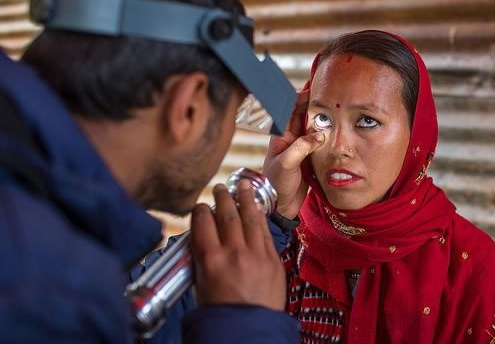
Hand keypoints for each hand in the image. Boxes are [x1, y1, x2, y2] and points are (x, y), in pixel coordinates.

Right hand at [190, 180, 284, 309]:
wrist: (248, 333)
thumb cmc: (220, 314)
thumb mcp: (201, 285)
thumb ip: (203, 259)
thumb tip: (204, 240)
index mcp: (210, 260)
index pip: (203, 222)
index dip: (201, 210)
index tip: (201, 206)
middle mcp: (234, 253)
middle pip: (227, 215)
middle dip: (223, 198)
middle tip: (221, 188)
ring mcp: (256, 255)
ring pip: (250, 219)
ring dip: (246, 199)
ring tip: (243, 186)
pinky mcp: (274, 261)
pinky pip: (266, 233)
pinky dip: (260, 219)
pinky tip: (258, 209)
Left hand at [262, 90, 325, 218]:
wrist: (280, 206)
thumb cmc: (276, 184)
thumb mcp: (286, 163)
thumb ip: (302, 147)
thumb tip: (319, 134)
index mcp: (280, 136)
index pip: (289, 110)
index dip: (299, 97)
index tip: (312, 87)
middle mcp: (290, 138)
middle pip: (303, 115)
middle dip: (314, 103)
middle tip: (329, 92)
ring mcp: (300, 147)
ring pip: (313, 127)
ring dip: (322, 118)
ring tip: (335, 105)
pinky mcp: (310, 157)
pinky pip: (320, 142)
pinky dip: (327, 134)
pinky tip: (337, 128)